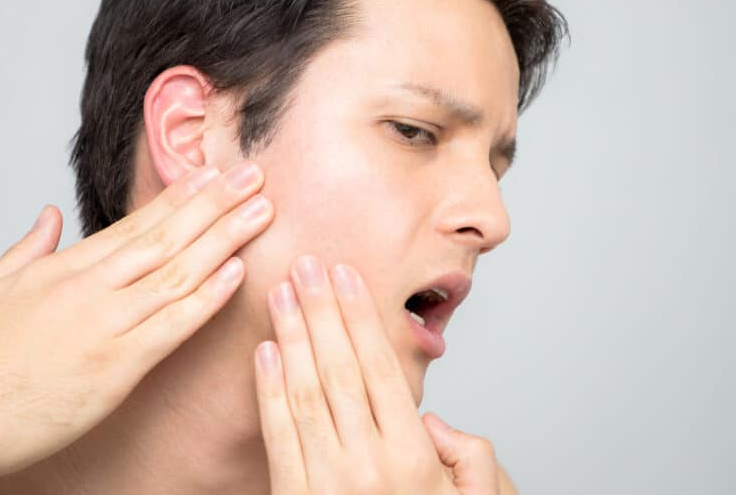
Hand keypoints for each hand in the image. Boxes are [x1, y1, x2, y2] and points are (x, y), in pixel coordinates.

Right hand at [0, 162, 273, 493]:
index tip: (213, 175)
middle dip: (215, 203)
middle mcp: (90, 289)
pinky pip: (171, 327)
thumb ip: (27, 248)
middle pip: (166, 237)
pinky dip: (206, 298)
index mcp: (64, 268)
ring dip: (225, 240)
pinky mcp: (115, 369)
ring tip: (261, 213)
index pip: (136, 223)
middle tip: (254, 176)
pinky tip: (236, 273)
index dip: (180, 198)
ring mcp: (105, 326)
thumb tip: (50, 216)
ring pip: (178, 273)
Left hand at [253, 255, 506, 493]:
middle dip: (321, 311)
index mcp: (415, 457)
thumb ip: (470, 457)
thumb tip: (432, 420)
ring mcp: (329, 483)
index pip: (381, 368)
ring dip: (293, 337)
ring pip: (307, 392)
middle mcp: (370, 464)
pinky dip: (269, 391)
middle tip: (306, 263)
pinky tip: (265, 353)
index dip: (360, 318)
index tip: (345, 275)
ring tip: (282, 293)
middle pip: (340, 368)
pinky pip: (280, 437)